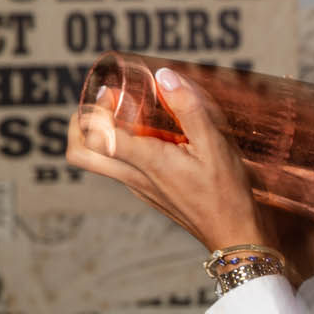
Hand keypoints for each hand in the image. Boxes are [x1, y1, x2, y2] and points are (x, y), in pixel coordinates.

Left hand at [65, 68, 271, 255]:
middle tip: (101, 106)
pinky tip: (157, 138)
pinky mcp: (150, 194)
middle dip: (79, 125)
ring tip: (129, 115)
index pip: (96, 135)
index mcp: (146, 162)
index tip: (115, 92)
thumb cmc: (227, 194)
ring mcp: (140, 188)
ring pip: (99, 163)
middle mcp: (135, 177)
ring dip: (102, 136)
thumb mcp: (216, 145)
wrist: (235, 237)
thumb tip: (165, 76)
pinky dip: (125, 149)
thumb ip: (189, 108)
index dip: (95, 108)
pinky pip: (123, 169)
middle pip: (80, 154)